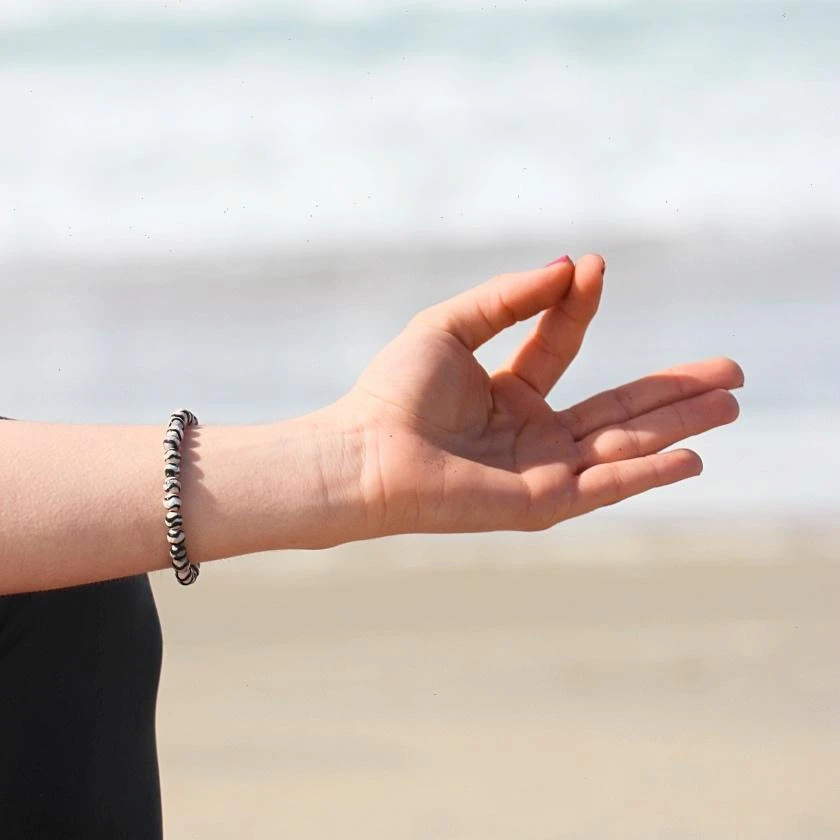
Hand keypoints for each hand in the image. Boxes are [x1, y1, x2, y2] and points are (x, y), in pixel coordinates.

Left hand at [336, 255, 742, 536]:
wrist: (365, 453)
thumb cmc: (395, 392)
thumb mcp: (451, 327)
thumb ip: (508, 298)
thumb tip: (569, 265)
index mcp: (507, 393)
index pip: (560, 346)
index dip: (580, 307)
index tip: (595, 267)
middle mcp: (532, 433)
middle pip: (617, 407)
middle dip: (673, 390)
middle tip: (731, 370)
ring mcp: (541, 470)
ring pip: (623, 445)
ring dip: (679, 426)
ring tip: (731, 405)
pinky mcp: (541, 503)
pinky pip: (604, 485)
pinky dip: (647, 474)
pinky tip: (692, 458)